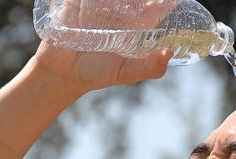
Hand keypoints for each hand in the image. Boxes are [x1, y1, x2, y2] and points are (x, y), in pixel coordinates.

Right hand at [31, 0, 175, 94]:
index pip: (154, 8)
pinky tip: (99, 2)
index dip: (164, 3)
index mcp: (135, 26)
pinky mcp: (78, 2)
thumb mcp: (126, 73)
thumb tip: (169, 53)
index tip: (173, 0)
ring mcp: (99, 5)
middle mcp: (119, 12)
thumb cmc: (97, 73)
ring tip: (120, 2)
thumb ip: (149, 67)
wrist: (62, 73)